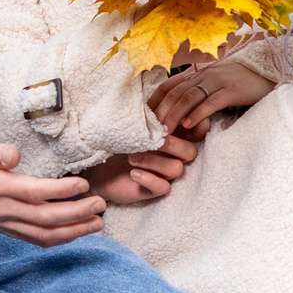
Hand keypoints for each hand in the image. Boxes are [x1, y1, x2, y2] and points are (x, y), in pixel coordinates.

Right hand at [0, 141, 105, 245]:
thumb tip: (14, 155)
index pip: (33, 193)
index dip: (60, 191)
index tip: (83, 185)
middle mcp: (5, 210)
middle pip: (45, 218)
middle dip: (76, 213)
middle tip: (100, 204)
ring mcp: (9, 225)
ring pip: (45, 234)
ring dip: (74, 231)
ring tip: (98, 223)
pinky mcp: (12, 232)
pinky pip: (39, 241)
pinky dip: (61, 239)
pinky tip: (80, 231)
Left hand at [80, 130, 200, 203]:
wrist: (96, 169)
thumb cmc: (116, 143)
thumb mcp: (132, 127)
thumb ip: (148, 119)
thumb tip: (155, 103)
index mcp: (171, 138)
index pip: (196, 133)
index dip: (194, 127)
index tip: (179, 122)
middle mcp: (172, 156)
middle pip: (190, 151)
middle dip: (172, 144)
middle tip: (152, 141)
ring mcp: (164, 174)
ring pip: (176, 168)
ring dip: (154, 161)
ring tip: (131, 158)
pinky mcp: (154, 190)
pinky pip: (163, 187)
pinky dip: (149, 179)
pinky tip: (133, 173)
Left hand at [148, 59, 274, 134]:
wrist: (268, 70)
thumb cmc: (239, 82)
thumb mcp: (214, 84)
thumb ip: (197, 94)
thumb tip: (179, 113)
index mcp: (197, 74)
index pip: (167, 86)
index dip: (153, 102)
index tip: (142, 120)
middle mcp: (203, 75)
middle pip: (174, 92)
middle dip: (160, 112)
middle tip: (149, 131)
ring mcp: (217, 82)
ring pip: (188, 97)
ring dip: (174, 115)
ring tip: (164, 131)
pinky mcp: (232, 90)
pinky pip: (211, 102)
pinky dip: (197, 114)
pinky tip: (188, 126)